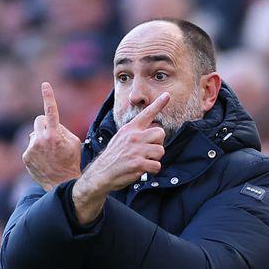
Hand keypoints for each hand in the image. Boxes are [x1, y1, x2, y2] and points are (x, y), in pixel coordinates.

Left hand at [22, 82, 81, 190]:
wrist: (63, 184)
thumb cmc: (71, 161)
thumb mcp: (74, 142)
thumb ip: (61, 129)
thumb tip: (51, 123)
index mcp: (55, 134)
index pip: (51, 111)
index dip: (48, 96)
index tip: (45, 84)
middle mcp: (41, 139)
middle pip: (39, 120)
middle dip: (45, 125)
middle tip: (52, 136)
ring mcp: (32, 148)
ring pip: (34, 133)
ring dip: (40, 138)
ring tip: (49, 153)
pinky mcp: (26, 156)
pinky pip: (30, 146)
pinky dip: (35, 150)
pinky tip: (43, 160)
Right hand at [72, 92, 169, 224]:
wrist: (101, 173)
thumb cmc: (113, 156)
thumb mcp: (121, 138)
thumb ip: (136, 132)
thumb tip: (153, 128)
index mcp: (130, 129)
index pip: (146, 114)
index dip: (158, 104)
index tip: (167, 95)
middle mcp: (133, 137)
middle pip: (160, 133)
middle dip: (158, 143)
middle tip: (149, 151)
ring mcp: (136, 150)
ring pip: (161, 151)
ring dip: (155, 158)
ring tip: (144, 161)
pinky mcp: (137, 164)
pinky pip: (156, 165)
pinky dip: (152, 170)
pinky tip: (143, 170)